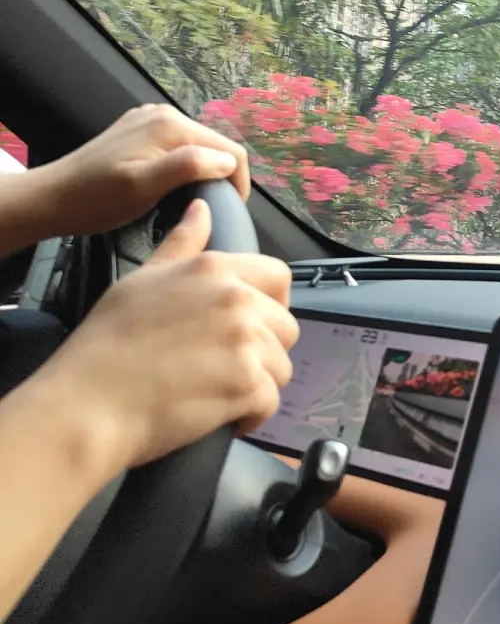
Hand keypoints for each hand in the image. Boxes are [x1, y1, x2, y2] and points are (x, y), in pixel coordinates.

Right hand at [26, 198, 296, 477]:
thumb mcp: (142, 279)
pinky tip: (223, 416)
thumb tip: (203, 207)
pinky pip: (270, 401)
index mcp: (215, 269)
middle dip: (264, 350)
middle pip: (286, 326)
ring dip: (257, 384)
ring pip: (281, 367)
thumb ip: (182, 243)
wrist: (89, 402)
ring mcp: (246, 342)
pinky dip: (251, 415)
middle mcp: (238, 299)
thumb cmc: (107, 343)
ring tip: (217, 392)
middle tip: (225, 366)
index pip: (279, 277)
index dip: (271, 304)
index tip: (251, 325)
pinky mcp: (246, 385)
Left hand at [35, 104, 250, 238]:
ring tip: (191, 201)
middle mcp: (165, 113)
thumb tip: (228, 161)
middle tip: (210, 211)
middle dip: (221, 177)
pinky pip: (177, 145)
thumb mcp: (144, 187)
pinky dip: (183, 164)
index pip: (231, 151)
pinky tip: (169, 185)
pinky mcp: (139, 129)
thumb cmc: (97, 200)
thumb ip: (188, 167)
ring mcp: (151, 118)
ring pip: (198, 146)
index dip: (239, 184)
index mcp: (172, 126)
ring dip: (203, 171)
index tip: (230, 214)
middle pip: (216, 146)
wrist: (52, 197)